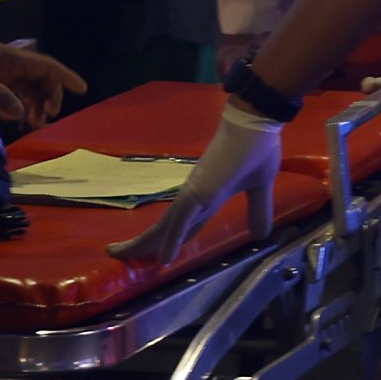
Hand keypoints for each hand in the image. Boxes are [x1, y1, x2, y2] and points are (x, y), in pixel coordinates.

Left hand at [0, 33, 82, 130]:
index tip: (82, 90)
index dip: (65, 77)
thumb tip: (22, 113)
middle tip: (45, 118)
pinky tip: (16, 119)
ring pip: (28, 88)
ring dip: (34, 104)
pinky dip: (19, 105)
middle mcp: (10, 63)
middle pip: (41, 79)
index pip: (47, 66)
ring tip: (33, 124)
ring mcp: (0, 72)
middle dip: (49, 97)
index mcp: (11, 58)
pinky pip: (13, 93)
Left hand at [111, 104, 286, 263]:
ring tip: (121, 254)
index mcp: (208, 197)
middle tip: (119, 254)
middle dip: (145, 243)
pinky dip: (172, 239)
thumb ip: (258, 210)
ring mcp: (195, 195)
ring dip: (145, 242)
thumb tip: (261, 236)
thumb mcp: (260, 187)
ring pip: (165, 225)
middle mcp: (195, 198)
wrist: (256, 122)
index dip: (171, 240)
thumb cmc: (256, 148)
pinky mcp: (200, 192)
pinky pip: (182, 219)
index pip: (184, 224)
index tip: (157, 254)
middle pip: (165, 227)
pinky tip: (163, 258)